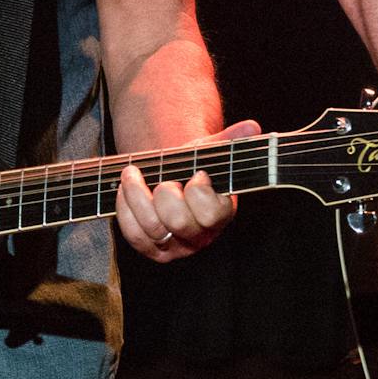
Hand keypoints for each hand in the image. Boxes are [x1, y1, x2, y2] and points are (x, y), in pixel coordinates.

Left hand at [114, 120, 254, 260]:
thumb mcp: (210, 152)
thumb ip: (230, 141)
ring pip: (152, 229)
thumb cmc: (193, 167)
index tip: (197, 173)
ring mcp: (176, 247)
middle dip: (165, 193)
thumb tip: (252, 128)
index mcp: (222, 214)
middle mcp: (201, 236)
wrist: (172, 183)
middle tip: (164, 178)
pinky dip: (125, 209)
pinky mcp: (152, 250)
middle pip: (178, 222)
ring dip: (136, 195)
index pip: (211, 214)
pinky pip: (134, 235)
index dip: (198, 192)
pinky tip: (125, 189)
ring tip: (131, 173)